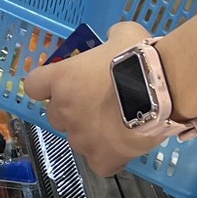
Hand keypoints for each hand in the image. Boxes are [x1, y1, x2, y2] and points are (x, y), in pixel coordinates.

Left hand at [22, 20, 168, 174]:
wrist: (163, 89)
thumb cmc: (139, 58)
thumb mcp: (123, 33)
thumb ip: (110, 38)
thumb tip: (113, 39)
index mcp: (61, 79)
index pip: (34, 86)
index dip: (47, 86)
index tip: (63, 85)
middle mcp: (64, 110)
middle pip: (56, 116)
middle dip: (72, 111)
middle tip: (98, 105)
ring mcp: (81, 137)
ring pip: (77, 140)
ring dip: (91, 134)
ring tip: (118, 126)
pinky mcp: (102, 158)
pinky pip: (99, 163)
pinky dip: (108, 158)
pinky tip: (124, 147)